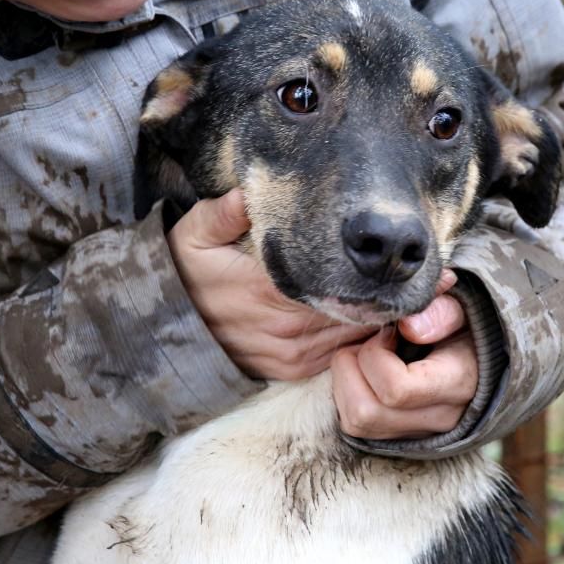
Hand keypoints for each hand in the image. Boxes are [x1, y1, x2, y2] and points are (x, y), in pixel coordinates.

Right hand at [167, 189, 371, 379]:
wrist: (165, 325)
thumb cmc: (188, 272)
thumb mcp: (195, 234)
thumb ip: (223, 213)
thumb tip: (243, 193)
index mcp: (271, 288)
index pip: (339, 279)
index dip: (367, 265)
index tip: (382, 248)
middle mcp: (286, 326)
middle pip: (355, 307)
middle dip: (376, 288)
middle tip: (399, 266)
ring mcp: (290, 353)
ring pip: (353, 334)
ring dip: (371, 313)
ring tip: (389, 287)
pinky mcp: (290, 370)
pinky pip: (338, 355)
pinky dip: (355, 337)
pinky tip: (364, 313)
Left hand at [331, 271, 478, 439]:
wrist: (475, 357)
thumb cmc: (461, 327)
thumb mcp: (459, 311)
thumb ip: (440, 313)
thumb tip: (409, 326)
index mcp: (457, 384)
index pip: (396, 389)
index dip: (375, 354)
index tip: (386, 331)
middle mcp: (439, 418)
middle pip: (366, 412)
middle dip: (350, 368)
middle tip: (367, 342)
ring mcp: (418, 433)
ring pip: (355, 422)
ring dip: (345, 381)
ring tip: (364, 355)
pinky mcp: (398, 436)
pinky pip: (354, 425)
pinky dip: (347, 394)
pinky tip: (364, 371)